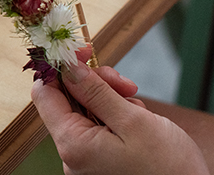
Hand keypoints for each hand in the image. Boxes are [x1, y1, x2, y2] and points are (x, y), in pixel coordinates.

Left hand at [31, 57, 209, 174]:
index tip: (82, 51)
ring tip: (138, 110)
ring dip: (111, 100)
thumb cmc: (168, 169)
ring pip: (87, 112)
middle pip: (68, 100)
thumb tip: (68, 67)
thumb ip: (96, 92)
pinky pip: (100, 128)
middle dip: (94, 83)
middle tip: (124, 83)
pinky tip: (139, 123)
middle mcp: (73, 155)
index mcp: (72, 144)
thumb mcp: (133, 121)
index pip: (45, 94)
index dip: (60, 67)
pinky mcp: (101, 161)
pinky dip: (118, 117)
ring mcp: (87, 160)